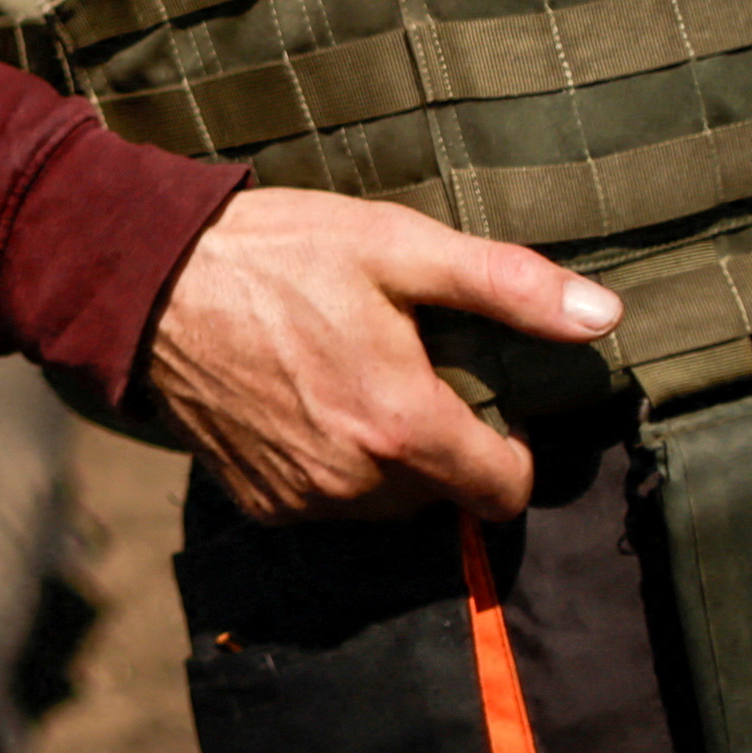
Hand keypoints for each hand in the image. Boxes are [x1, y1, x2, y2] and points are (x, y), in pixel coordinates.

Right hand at [141, 188, 619, 523]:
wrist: (147, 281)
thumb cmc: (278, 253)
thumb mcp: (398, 247)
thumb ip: (507, 286)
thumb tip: (604, 316)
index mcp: (402, 426)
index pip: (503, 490)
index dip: (510, 449)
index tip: (487, 403)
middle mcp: (355, 482)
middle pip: (443, 497)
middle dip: (443, 448)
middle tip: (410, 373)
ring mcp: (301, 498)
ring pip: (385, 505)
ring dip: (388, 461)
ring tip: (355, 381)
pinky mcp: (257, 500)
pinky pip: (325, 503)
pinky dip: (331, 468)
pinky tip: (306, 403)